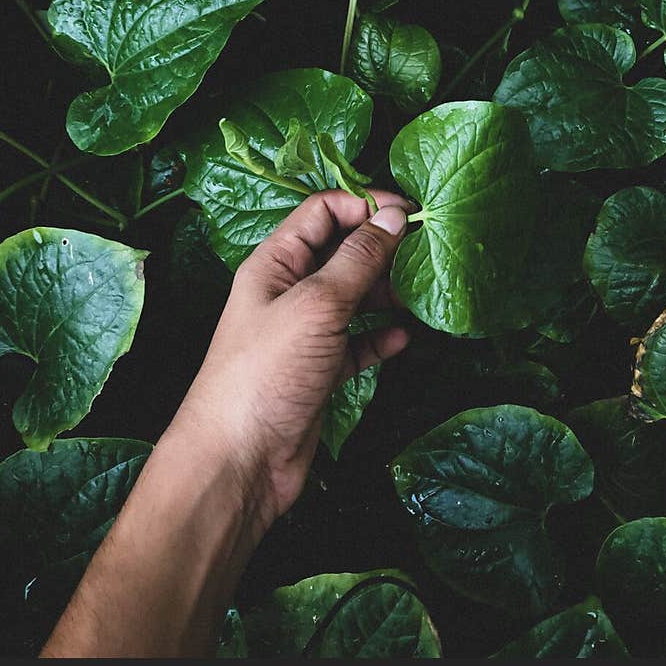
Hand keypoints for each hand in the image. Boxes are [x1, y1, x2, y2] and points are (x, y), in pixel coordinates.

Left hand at [165, 189, 411, 536]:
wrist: (239, 460)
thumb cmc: (268, 370)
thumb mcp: (316, 304)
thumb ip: (357, 259)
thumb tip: (394, 217)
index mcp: (276, 261)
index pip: (323, 211)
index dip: (365, 204)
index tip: (410, 213)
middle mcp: (289, 290)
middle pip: (342, 251)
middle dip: (383, 248)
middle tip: (426, 253)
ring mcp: (305, 332)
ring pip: (355, 297)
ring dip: (387, 293)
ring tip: (420, 295)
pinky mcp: (320, 370)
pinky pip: (357, 342)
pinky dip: (381, 337)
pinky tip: (404, 338)